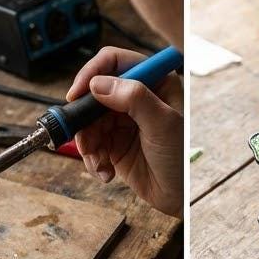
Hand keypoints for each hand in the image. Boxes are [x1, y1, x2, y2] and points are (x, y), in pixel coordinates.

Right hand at [66, 45, 183, 216]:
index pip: (115, 61)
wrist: (178, 196)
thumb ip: (135, 99)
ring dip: (87, 142)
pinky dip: (91, 157)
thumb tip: (99, 84)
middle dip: (85, 117)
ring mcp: (122, 119)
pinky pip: (90, 142)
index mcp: (153, 81)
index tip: (77, 93)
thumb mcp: (162, 124)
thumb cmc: (181, 157)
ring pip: (88, 119)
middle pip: (94, 92)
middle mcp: (135, 96)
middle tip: (84, 138)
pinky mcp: (113, 141)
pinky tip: (105, 172)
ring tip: (98, 162)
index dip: (93, 72)